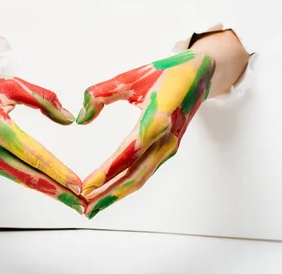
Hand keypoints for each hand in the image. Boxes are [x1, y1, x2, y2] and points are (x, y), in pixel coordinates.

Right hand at [0, 71, 85, 213]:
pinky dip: (34, 183)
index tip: (77, 184)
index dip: (56, 171)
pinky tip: (52, 189)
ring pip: (22, 180)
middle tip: (82, 204)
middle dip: (58, 192)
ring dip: (49, 192)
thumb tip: (68, 120)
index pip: (32, 155)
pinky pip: (13, 175)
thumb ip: (42, 98)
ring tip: (72, 201)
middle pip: (29, 176)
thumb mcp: (10, 84)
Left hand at [76, 50, 214, 217]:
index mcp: (158, 117)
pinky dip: (125, 186)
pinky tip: (109, 193)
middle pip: (134, 174)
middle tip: (83, 208)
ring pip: (140, 179)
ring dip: (115, 195)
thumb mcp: (131, 77)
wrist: (201, 74)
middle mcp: (166, 138)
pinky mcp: (168, 151)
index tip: (87, 186)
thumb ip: (101, 94)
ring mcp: (169, 147)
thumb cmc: (165, 72)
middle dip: (108, 194)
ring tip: (91, 207)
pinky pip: (145, 173)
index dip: (108, 171)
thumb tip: (80, 119)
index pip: (130, 151)